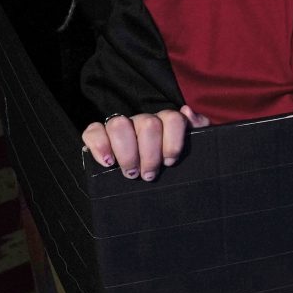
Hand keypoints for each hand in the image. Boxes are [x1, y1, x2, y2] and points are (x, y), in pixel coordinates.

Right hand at [81, 105, 210, 180]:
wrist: (155, 180)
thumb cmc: (174, 163)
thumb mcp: (194, 148)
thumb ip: (199, 129)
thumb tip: (188, 112)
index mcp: (167, 122)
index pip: (172, 118)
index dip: (172, 141)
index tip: (170, 162)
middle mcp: (143, 121)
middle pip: (147, 124)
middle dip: (149, 154)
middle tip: (149, 175)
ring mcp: (121, 126)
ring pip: (119, 125)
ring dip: (126, 153)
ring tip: (131, 174)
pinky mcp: (99, 135)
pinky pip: (93, 131)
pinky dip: (98, 145)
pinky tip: (107, 162)